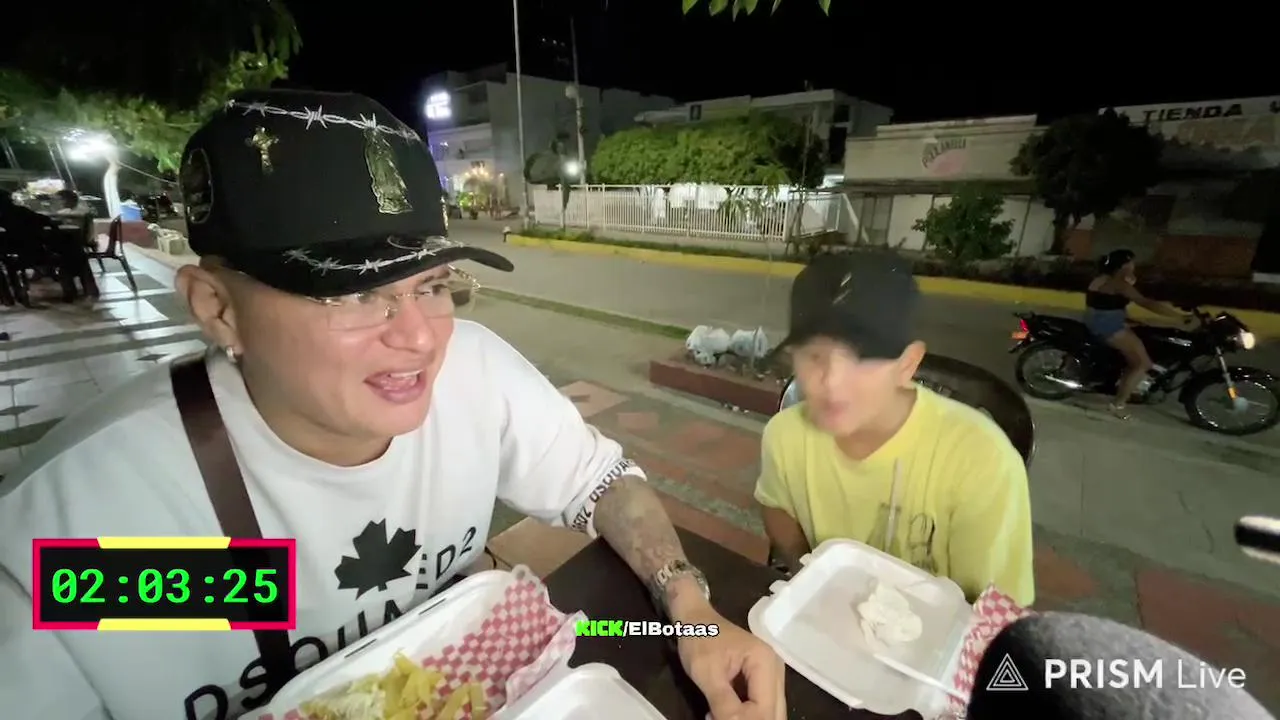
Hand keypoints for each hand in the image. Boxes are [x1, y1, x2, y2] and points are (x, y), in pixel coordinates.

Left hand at [674, 603, 785, 719]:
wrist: (696, 620)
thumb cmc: (699, 640)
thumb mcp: (706, 673)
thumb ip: (724, 704)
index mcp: (765, 662)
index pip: (764, 708)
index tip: (713, 718)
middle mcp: (776, 670)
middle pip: (774, 712)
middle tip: (716, 718)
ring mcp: (772, 675)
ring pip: (770, 711)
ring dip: (747, 718)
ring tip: (717, 715)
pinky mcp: (764, 680)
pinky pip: (762, 705)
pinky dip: (746, 714)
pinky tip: (723, 712)